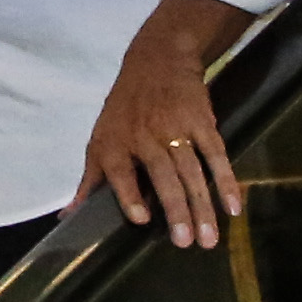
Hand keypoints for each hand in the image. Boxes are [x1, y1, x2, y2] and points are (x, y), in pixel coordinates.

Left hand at [82, 0, 253, 250]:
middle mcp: (145, 136)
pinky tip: (233, 206)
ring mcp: (176, 128)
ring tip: (209, 237)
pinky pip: (216, 154)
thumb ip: (89, 181)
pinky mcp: (201, 121)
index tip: (141, 219)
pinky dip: (225, 180)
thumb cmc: (124, 109)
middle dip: (176, 209)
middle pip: (163, 176)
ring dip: (202, 205)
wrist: (158, 59)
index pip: (120, 171)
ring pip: (191, 171)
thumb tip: (68, 216)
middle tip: (185, 243)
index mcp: (115, 143)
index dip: (129, 194)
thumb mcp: (99, 139)